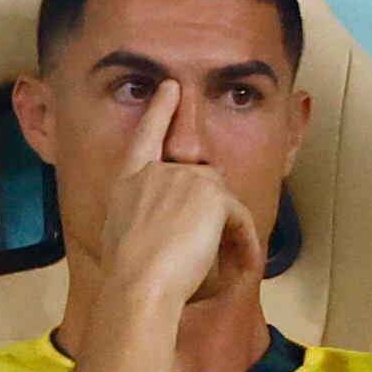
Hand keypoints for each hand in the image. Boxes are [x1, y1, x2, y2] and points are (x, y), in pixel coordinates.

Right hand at [100, 80, 265, 303]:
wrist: (138, 284)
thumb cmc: (129, 280)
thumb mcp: (126, 241)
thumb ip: (147, 222)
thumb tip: (173, 230)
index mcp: (127, 183)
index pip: (145, 137)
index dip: (160, 111)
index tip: (171, 87)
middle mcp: (153, 173)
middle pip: (200, 182)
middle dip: (216, 213)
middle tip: (226, 249)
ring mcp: (181, 177)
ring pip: (221, 201)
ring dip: (230, 231)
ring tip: (230, 264)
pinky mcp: (209, 193)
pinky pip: (239, 217)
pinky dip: (244, 241)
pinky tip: (242, 263)